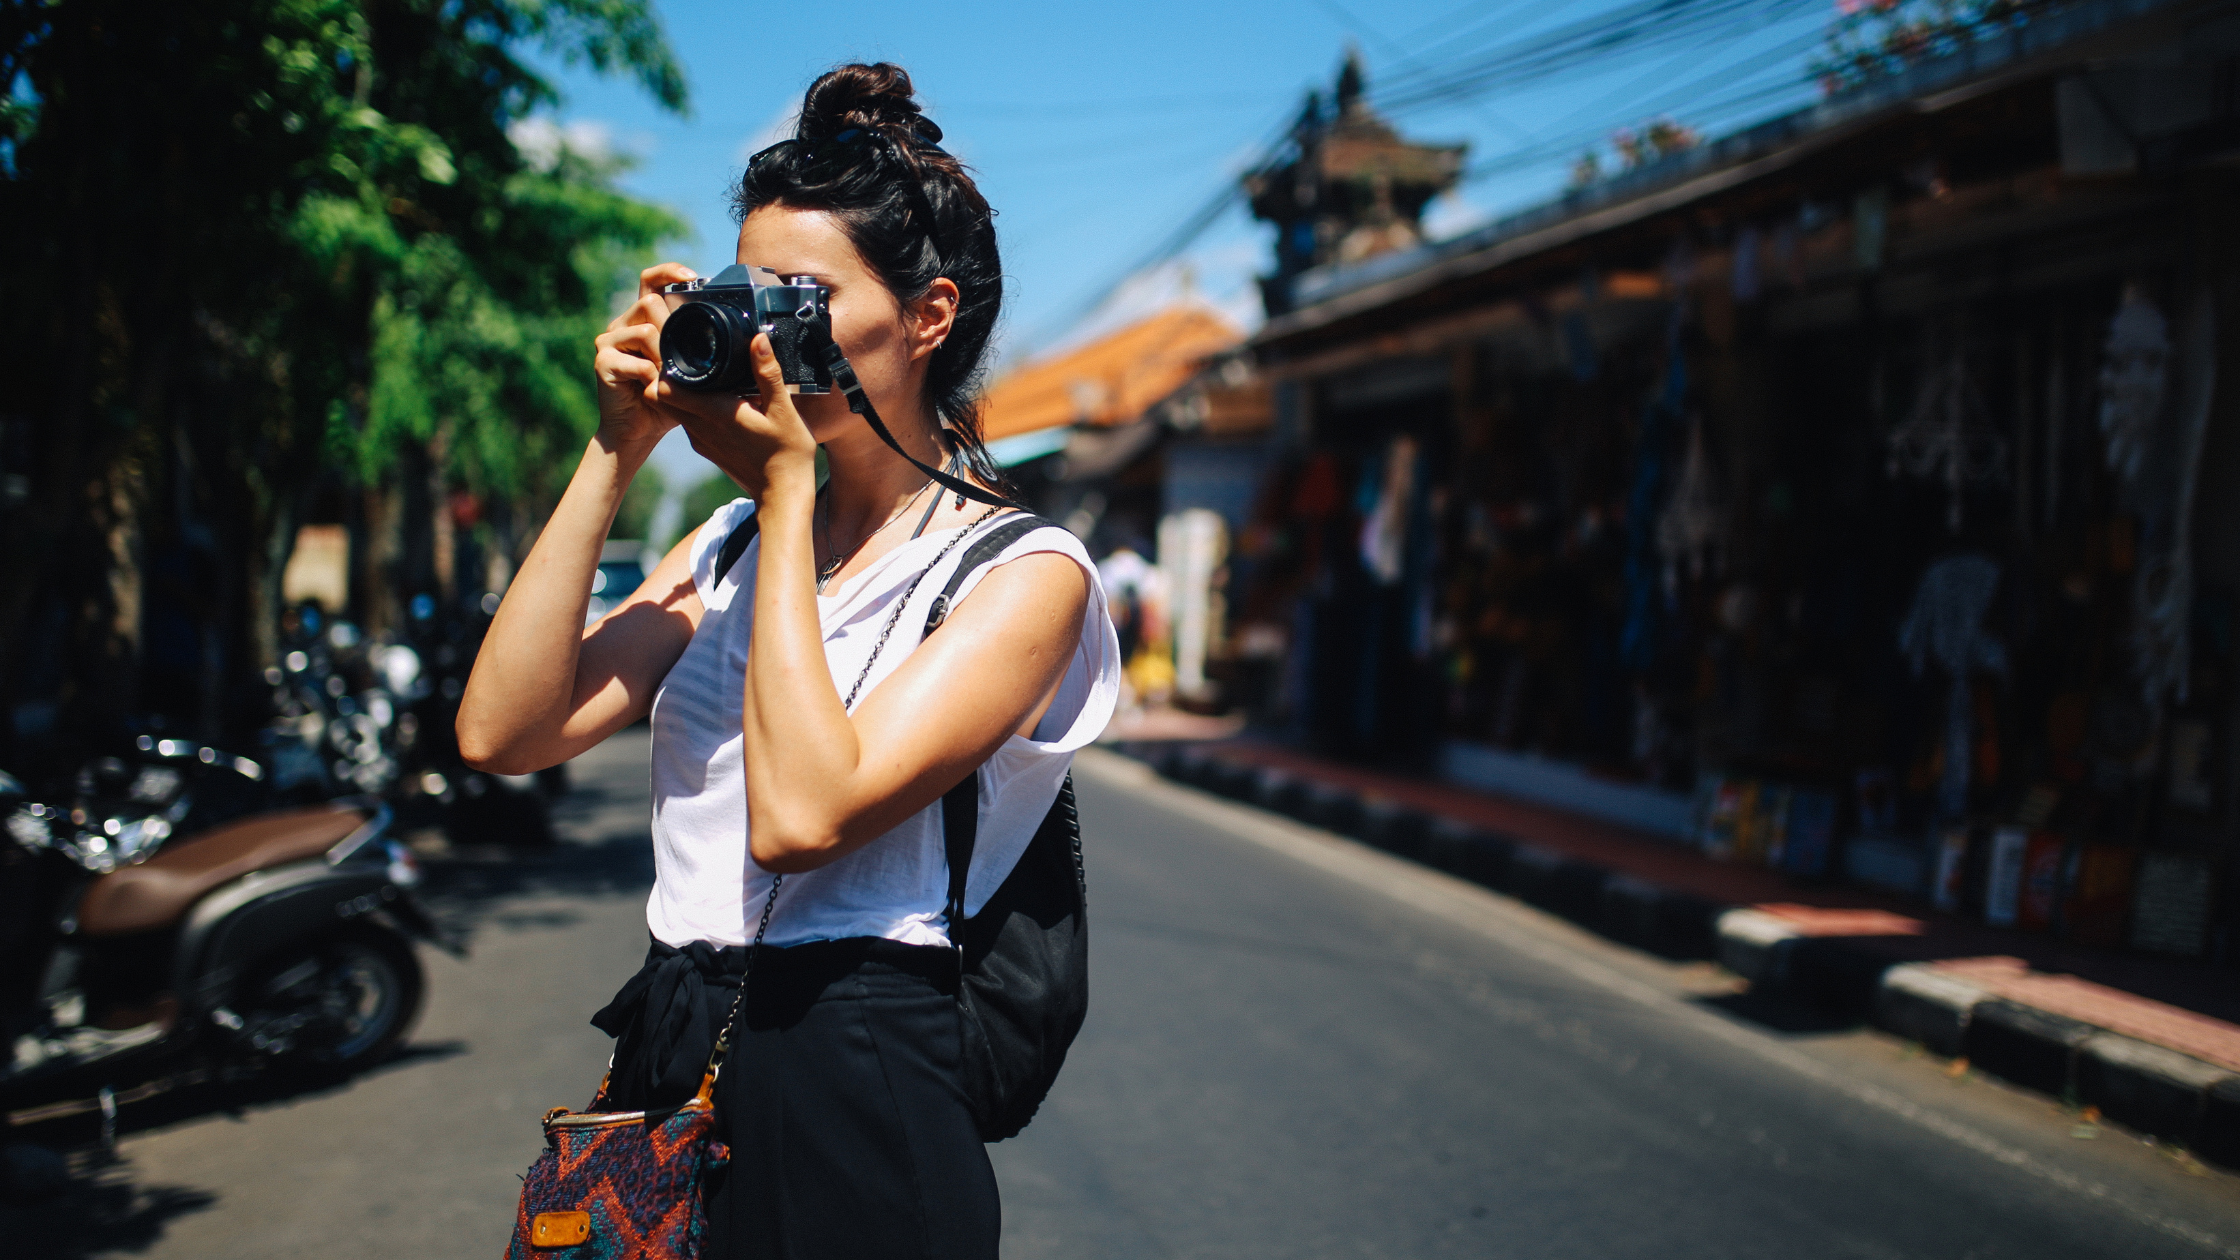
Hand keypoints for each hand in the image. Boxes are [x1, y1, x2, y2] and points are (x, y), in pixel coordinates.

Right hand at [591, 262, 698, 452]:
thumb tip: (735, 328)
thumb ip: (699, 345)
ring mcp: (609, 341)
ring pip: (645, 329)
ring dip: (665, 355)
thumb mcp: (690, 368)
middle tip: (684, 356)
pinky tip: (655, 389)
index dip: (668, 272)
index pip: (650, 281)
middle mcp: (622, 324)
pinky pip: (637, 361)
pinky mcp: (602, 362)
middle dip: (673, 329)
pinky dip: (652, 377)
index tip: (693, 276)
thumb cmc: (668, 399)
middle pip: (650, 303)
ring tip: (670, 376)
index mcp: (642, 319)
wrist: (640, 431)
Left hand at [655, 333, 818, 501]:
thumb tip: (758, 338)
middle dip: (665, 375)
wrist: (782, 496)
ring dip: (678, 392)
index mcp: (713, 413)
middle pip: (659, 396)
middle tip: (686, 357)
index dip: (662, 367)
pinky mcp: (707, 449)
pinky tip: (715, 400)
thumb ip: (767, 373)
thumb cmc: (787, 454)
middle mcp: (699, 427)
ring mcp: (701, 440)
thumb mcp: (783, 410)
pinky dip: (692, 408)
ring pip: (673, 409)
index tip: (676, 350)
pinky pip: (687, 422)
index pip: (662, 389)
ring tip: (701, 374)